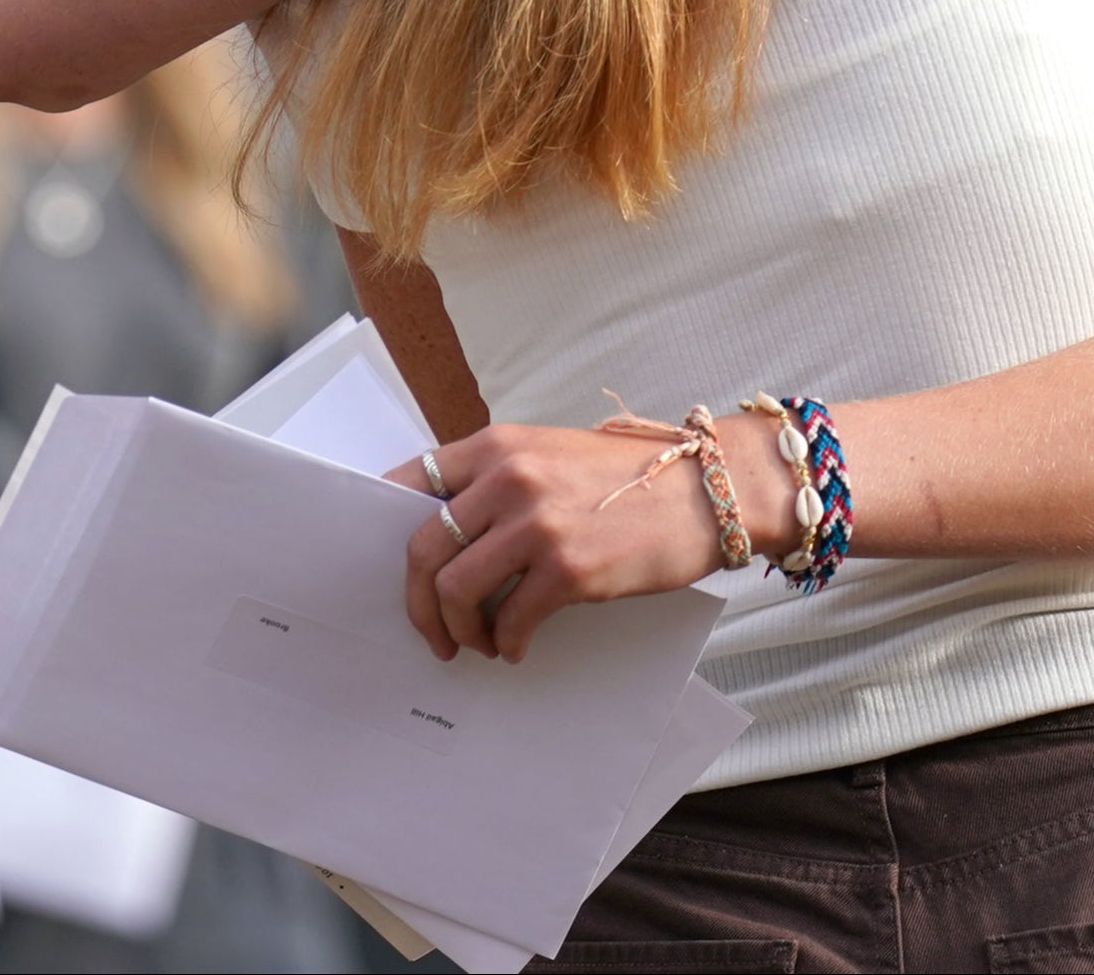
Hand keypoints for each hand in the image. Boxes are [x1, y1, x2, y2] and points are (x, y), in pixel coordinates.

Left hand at [385, 418, 791, 662]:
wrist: (708, 491)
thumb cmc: (632, 476)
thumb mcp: (555, 455)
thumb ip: (501, 480)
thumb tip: (450, 532)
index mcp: (500, 445)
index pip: (411, 482)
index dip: (385, 529)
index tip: (394, 568)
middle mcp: (510, 478)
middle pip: (421, 548)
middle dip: (418, 602)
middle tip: (432, 630)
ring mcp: (537, 523)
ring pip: (455, 590)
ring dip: (459, 630)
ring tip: (478, 644)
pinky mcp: (568, 569)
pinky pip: (509, 620)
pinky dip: (506, 643)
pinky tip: (518, 647)